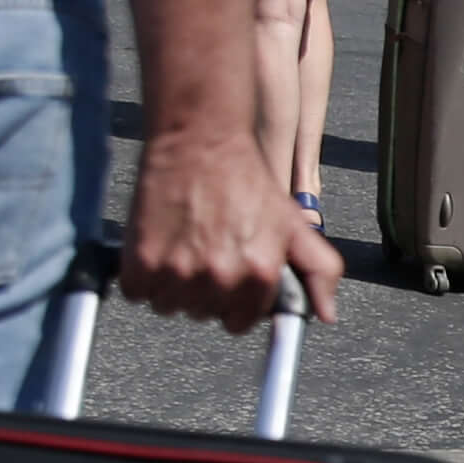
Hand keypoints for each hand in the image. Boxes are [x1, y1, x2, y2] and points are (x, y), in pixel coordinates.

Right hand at [118, 125, 316, 331]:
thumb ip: (319, 270)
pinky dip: (141, 276)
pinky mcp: (142, 262)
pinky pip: (136, 293)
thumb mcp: (293, 223)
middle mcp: (221, 278)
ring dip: (171, 285)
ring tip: (182, 245)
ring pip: (168, 306)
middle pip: (201, 314)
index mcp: (259, 274)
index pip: (239, 323)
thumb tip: (326, 315)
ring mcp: (179, 273)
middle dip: (203, 290)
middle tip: (204, 250)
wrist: (201, 139)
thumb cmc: (246, 179)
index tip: (227, 277)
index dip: (232, 302)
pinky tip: (156, 246)